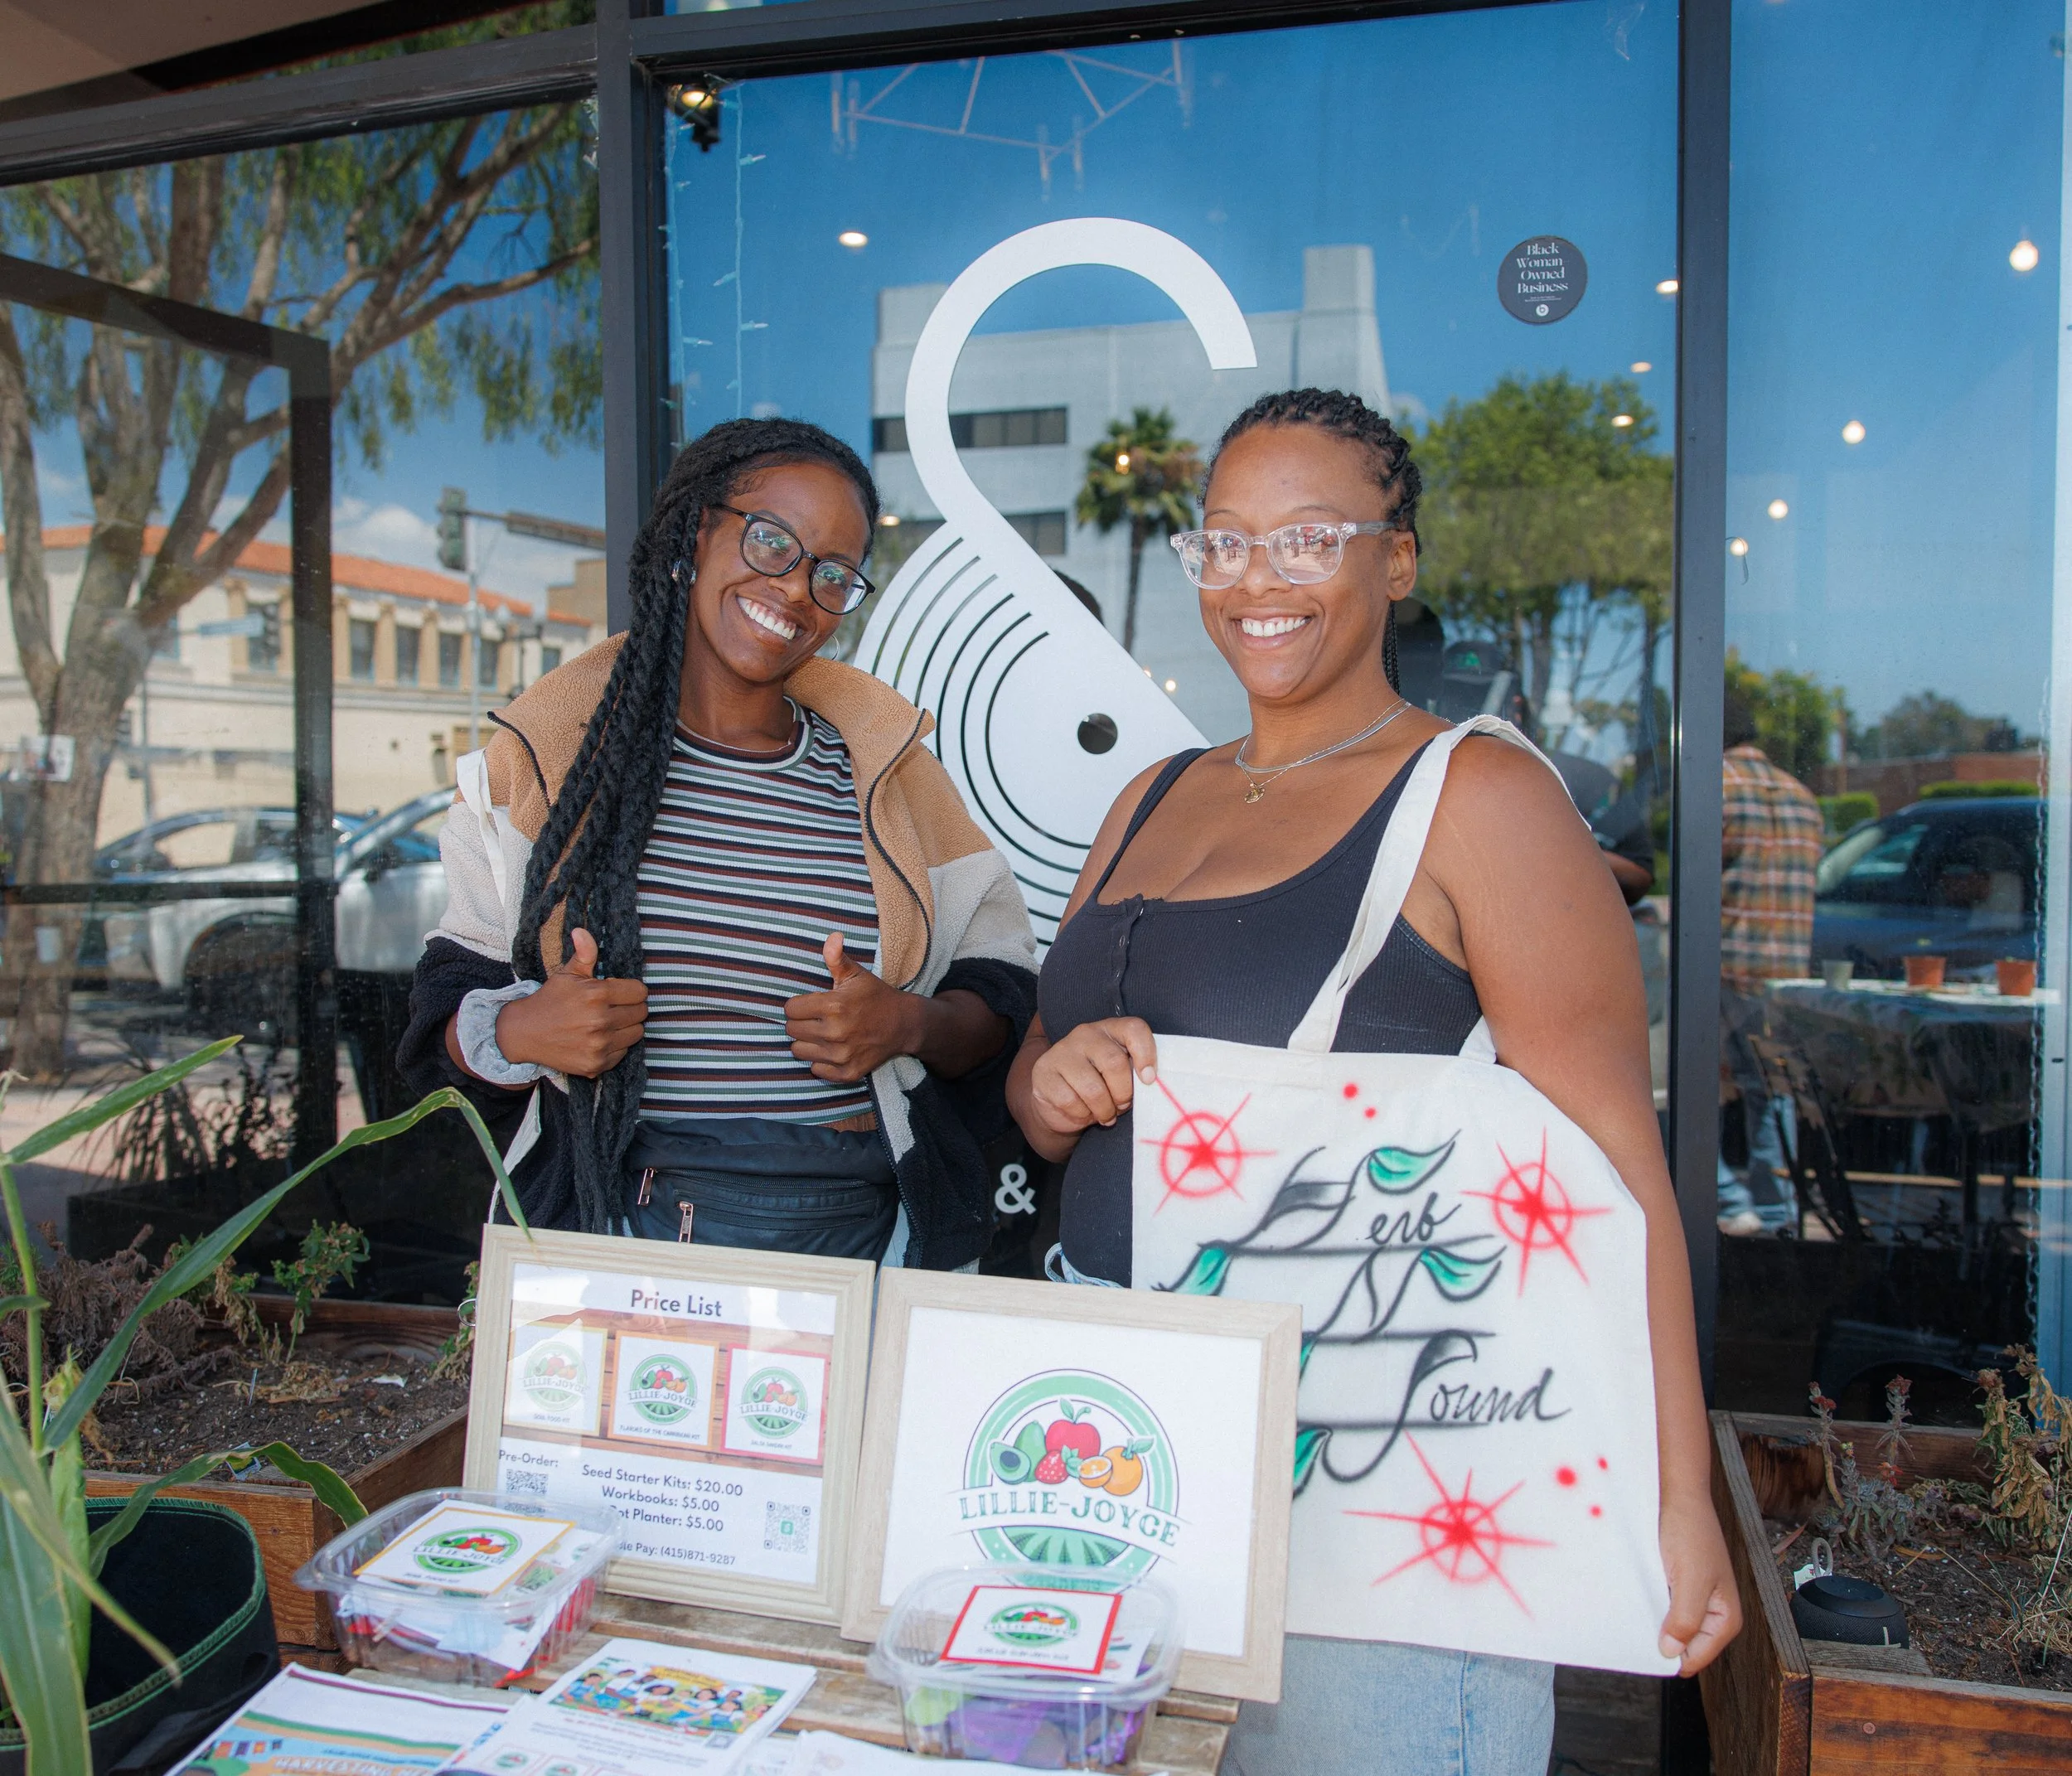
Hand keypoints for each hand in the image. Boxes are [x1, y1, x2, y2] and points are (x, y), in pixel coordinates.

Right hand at [496, 928, 647, 1077]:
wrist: (523, 1033)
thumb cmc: (549, 1000)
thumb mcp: (566, 974)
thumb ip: (584, 953)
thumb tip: (582, 930)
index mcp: (596, 994)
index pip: (640, 992)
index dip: (631, 990)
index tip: (619, 992)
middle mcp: (600, 1021)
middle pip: (641, 1013)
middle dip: (630, 1007)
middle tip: (613, 1007)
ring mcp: (599, 1045)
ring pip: (636, 1033)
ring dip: (626, 1027)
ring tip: (607, 1022)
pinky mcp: (596, 1064)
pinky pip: (623, 1053)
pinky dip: (615, 1046)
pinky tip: (599, 1039)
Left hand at [784, 933, 923, 1082]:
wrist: (904, 1024)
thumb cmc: (875, 996)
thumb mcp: (857, 974)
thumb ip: (837, 958)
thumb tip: (832, 937)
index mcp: (833, 1006)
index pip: (790, 1010)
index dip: (798, 1005)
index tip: (811, 1004)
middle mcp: (835, 1033)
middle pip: (791, 1030)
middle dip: (801, 1022)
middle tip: (818, 1018)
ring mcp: (841, 1055)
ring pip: (799, 1051)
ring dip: (807, 1042)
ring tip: (823, 1034)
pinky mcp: (847, 1072)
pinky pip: (816, 1070)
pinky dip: (820, 1062)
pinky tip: (832, 1050)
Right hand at [1025, 1017, 1156, 1138]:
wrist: (1061, 1102)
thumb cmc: (1101, 1086)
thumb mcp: (1123, 1076)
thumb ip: (1137, 1073)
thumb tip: (1149, 1082)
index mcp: (1110, 1029)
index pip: (1134, 1029)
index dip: (1146, 1054)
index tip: (1148, 1080)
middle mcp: (1085, 1034)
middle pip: (1114, 1063)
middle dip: (1123, 1094)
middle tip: (1122, 1105)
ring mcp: (1061, 1051)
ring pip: (1093, 1088)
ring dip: (1104, 1110)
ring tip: (1105, 1114)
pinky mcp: (1043, 1072)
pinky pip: (1070, 1102)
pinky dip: (1082, 1116)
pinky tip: (1082, 1113)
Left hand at [1657, 1490, 1740, 1674]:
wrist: (1680, 1497)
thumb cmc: (1690, 1533)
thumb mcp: (1689, 1580)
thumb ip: (1684, 1620)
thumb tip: (1672, 1653)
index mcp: (1726, 1619)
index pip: (1696, 1657)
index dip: (1671, 1654)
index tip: (1645, 1645)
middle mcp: (1714, 1613)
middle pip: (1684, 1644)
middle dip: (1663, 1638)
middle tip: (1639, 1624)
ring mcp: (1697, 1600)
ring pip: (1672, 1626)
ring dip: (1655, 1620)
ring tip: (1640, 1606)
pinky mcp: (1681, 1586)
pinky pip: (1665, 1607)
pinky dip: (1652, 1604)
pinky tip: (1640, 1595)